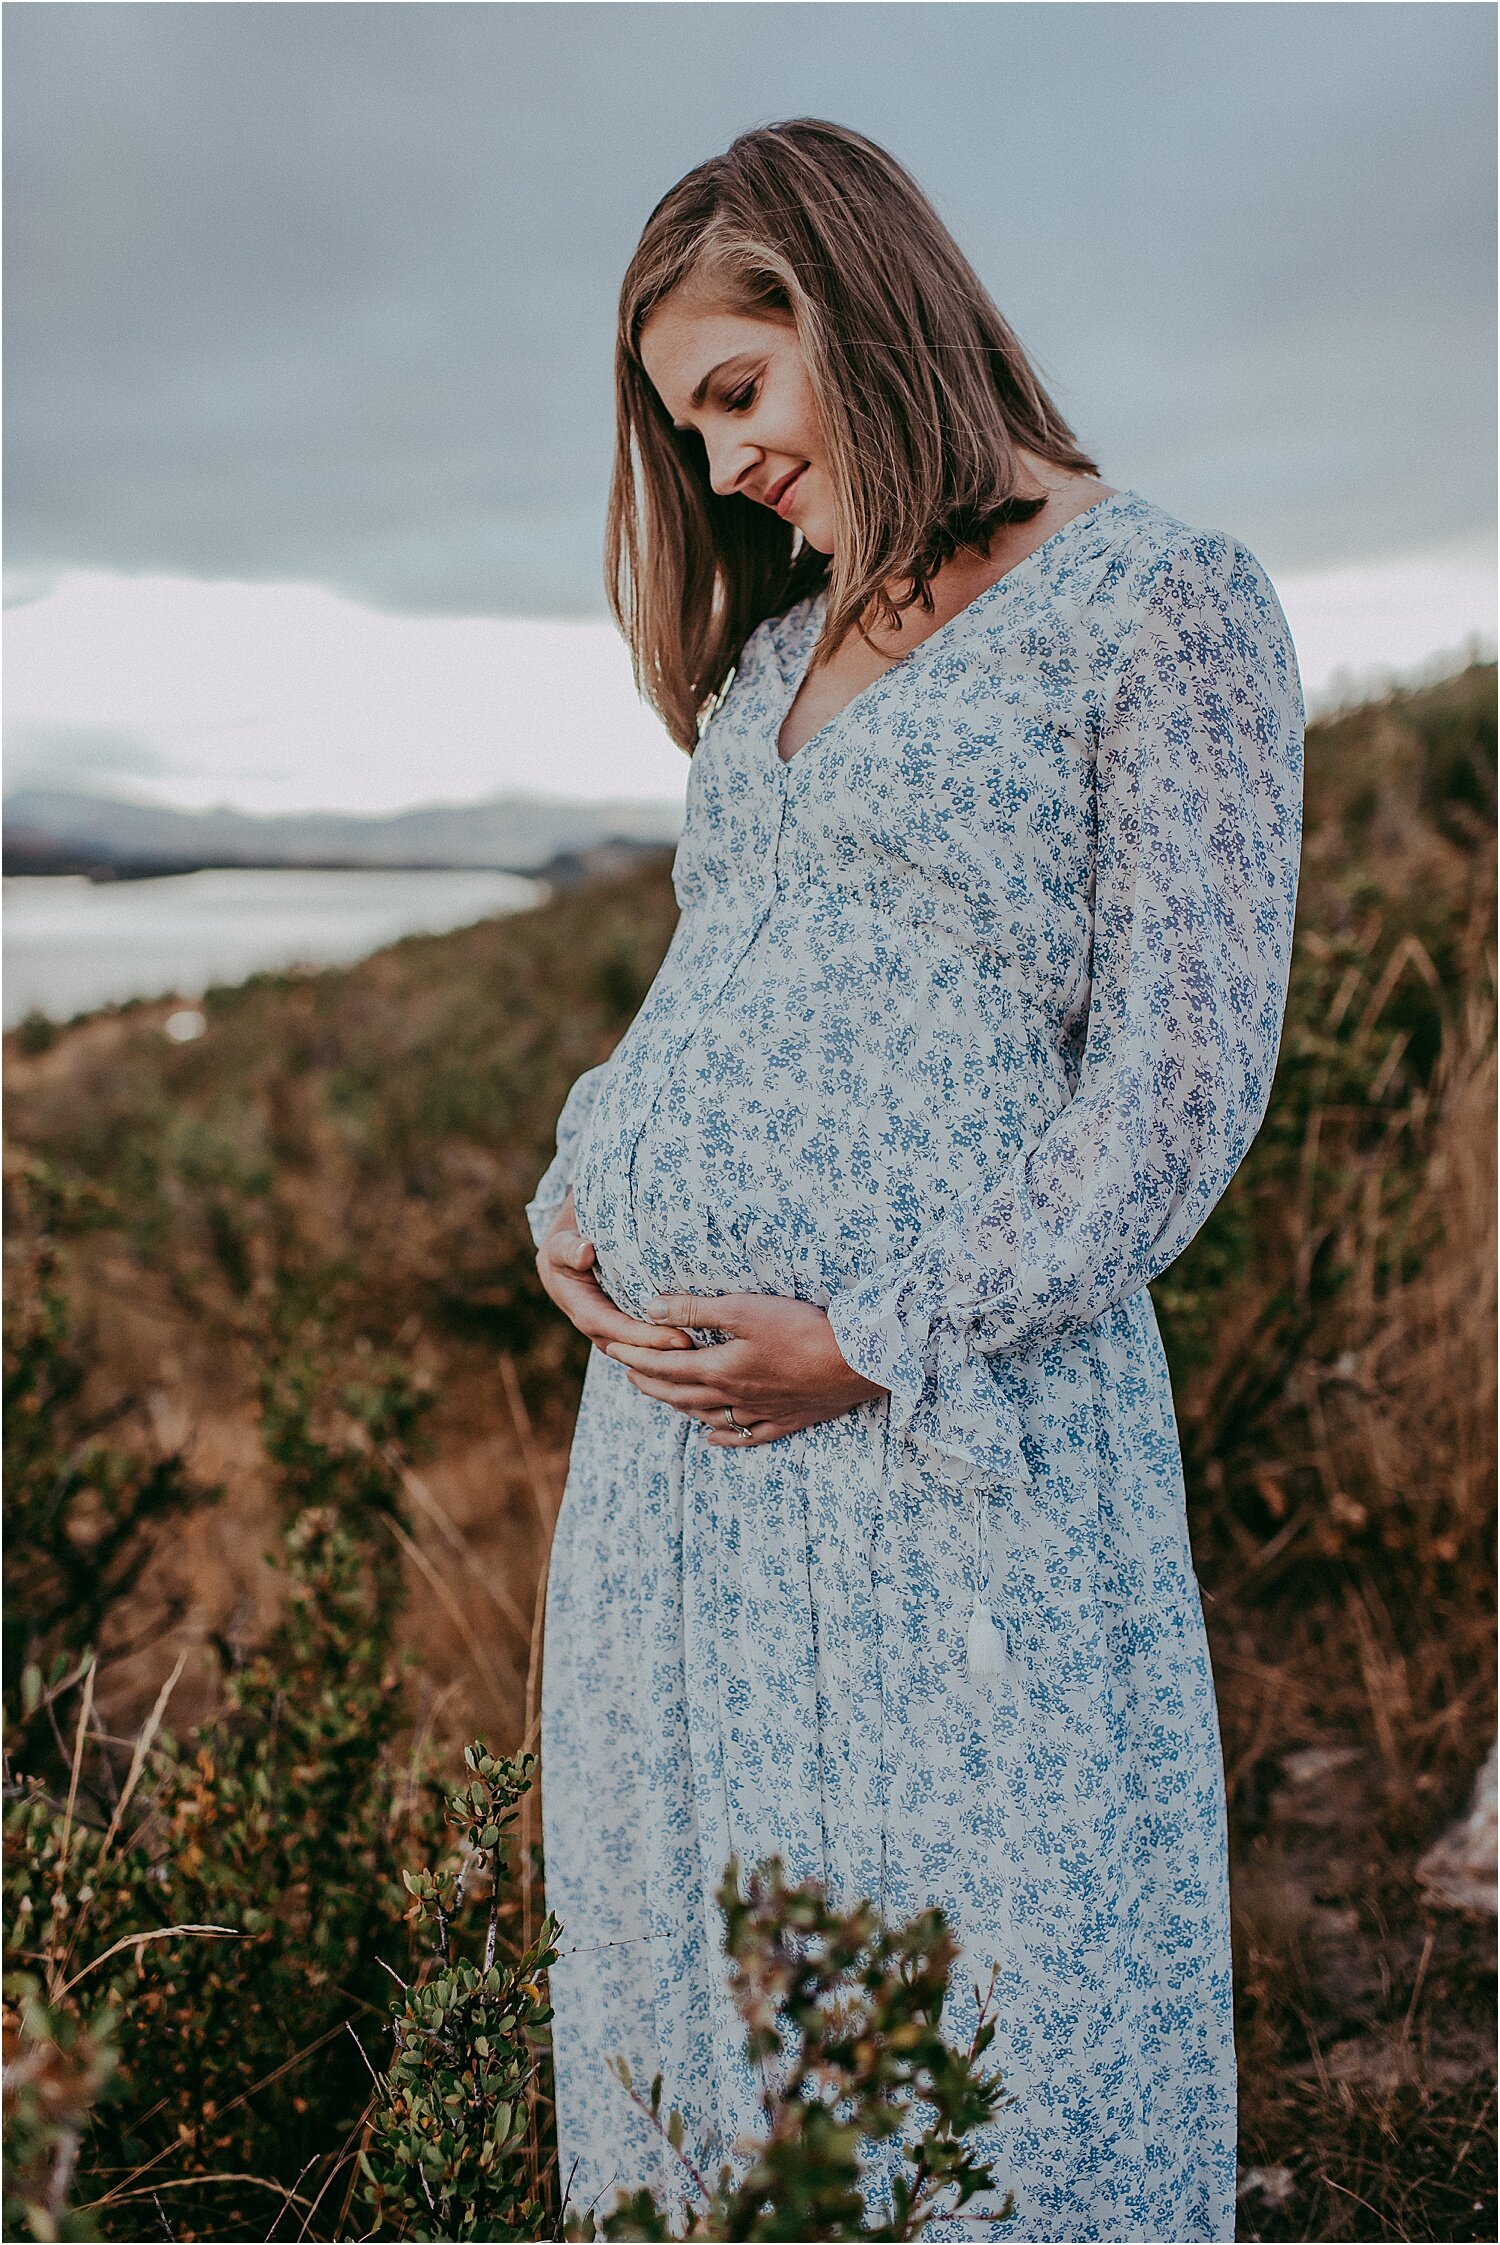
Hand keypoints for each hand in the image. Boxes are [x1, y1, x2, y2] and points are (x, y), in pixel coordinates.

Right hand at [535, 1194, 695, 1356]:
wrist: (566, 1263)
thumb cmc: (565, 1252)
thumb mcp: (562, 1247)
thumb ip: (570, 1250)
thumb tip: (585, 1252)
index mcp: (585, 1313)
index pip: (618, 1330)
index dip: (646, 1336)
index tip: (677, 1337)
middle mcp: (600, 1331)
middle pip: (636, 1348)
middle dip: (666, 1351)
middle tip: (700, 1348)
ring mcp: (614, 1335)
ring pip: (643, 1352)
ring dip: (670, 1354)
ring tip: (704, 1350)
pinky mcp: (626, 1332)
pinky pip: (648, 1345)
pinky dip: (669, 1347)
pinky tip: (698, 1344)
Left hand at [603, 1291, 886, 1445]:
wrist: (856, 1360)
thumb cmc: (801, 1328)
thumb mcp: (744, 1308)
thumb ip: (695, 1310)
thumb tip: (650, 1309)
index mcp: (719, 1369)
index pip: (664, 1365)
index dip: (635, 1357)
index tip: (611, 1349)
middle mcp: (733, 1397)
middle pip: (679, 1394)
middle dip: (649, 1382)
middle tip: (628, 1372)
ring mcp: (759, 1413)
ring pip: (707, 1416)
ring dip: (678, 1407)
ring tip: (663, 1397)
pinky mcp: (786, 1420)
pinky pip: (745, 1436)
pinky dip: (723, 1437)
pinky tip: (711, 1438)